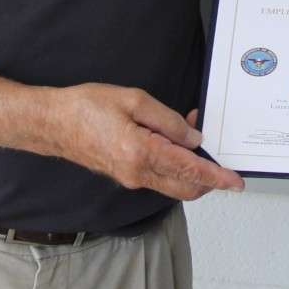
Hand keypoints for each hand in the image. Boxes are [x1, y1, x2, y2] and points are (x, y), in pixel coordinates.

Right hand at [50, 84, 244, 200]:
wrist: (52, 123)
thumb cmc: (86, 108)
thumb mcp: (134, 101)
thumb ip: (167, 121)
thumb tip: (192, 138)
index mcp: (142, 154)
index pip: (190, 171)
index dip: (217, 177)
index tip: (236, 181)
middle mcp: (138, 174)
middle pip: (187, 188)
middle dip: (209, 178)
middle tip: (216, 152)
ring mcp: (131, 178)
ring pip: (174, 184)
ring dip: (189, 166)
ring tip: (187, 131)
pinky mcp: (126, 176)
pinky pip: (159, 176)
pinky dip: (173, 163)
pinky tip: (170, 139)